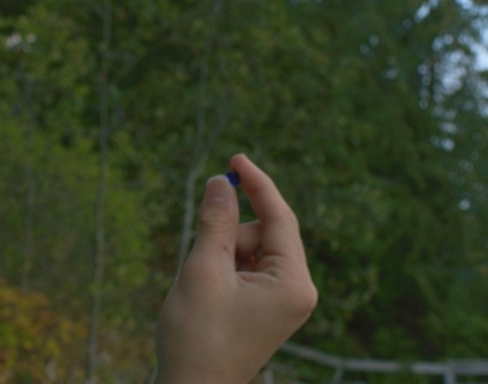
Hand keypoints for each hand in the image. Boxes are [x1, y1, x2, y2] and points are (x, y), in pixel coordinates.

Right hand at [155, 154, 316, 383]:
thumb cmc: (197, 336)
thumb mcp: (203, 270)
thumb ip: (216, 222)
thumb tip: (220, 182)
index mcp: (293, 283)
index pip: (280, 218)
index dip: (257, 184)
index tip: (235, 158)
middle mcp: (297, 291)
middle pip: (264, 233)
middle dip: (231, 234)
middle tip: (202, 259)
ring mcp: (283, 301)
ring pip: (252, 250)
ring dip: (223, 254)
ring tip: (202, 286)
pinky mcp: (267, 307)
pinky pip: (247, 269)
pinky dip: (224, 268)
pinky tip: (208, 290)